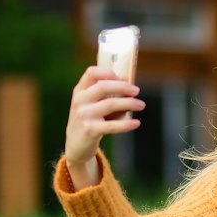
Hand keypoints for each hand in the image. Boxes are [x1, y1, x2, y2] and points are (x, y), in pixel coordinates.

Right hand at [64, 66, 143, 183]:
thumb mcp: (89, 103)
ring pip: (111, 104)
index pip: (91, 72)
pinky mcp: (90, 130)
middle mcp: (80, 101)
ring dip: (130, 103)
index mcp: (80, 90)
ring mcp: (84, 115)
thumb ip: (103, 94)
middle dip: (123, 87)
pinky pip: (112, 125)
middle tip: (136, 91)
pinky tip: (136, 123)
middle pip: (103, 86)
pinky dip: (127, 124)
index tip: (121, 77)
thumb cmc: (88, 120)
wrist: (75, 144)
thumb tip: (130, 87)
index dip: (108, 72)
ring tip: (141, 105)